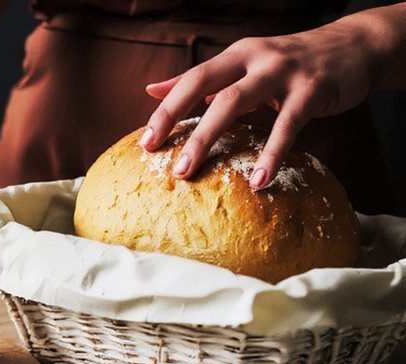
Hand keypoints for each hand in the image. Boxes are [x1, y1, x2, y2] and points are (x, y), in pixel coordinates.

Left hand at [140, 20, 375, 188]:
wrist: (355, 46)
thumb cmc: (291, 63)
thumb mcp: (243, 65)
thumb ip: (199, 80)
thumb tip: (152, 90)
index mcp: (235, 55)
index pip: (191, 79)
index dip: (166, 110)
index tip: (144, 143)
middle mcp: (254, 57)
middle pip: (207, 88)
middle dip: (178, 123)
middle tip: (163, 162)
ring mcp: (283, 71)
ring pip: (236, 102)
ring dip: (209, 138)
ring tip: (191, 172)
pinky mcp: (314, 89)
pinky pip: (288, 125)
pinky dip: (271, 153)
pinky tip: (259, 180)